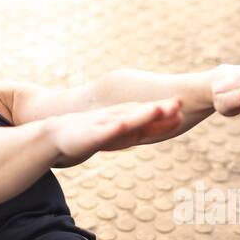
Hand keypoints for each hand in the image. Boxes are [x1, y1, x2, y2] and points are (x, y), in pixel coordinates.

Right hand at [47, 98, 183, 165]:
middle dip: (160, 108)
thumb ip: (138, 129)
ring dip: (142, 114)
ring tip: (158, 109)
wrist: (56, 137)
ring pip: (126, 119)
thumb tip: (162, 122)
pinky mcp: (91, 135)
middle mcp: (116, 119)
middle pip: (141, 112)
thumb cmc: (89, 136)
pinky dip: (114, 128)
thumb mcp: (118, 135)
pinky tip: (123, 125)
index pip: (148, 114)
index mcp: (124, 120)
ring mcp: (103, 125)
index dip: (166, 110)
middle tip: (180, 101)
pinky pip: (104, 131)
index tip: (184, 104)